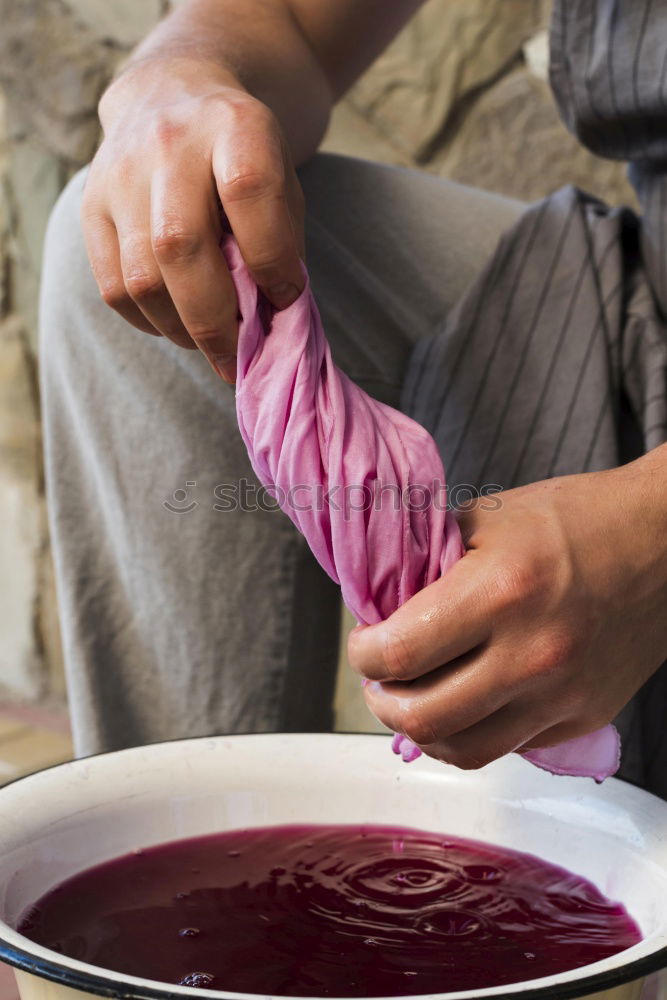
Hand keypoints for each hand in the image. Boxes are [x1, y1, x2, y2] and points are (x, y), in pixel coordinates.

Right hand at [81, 55, 304, 381]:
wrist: (171, 96)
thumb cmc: (241, 156)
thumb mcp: (281, 179)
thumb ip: (282, 240)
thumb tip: (273, 318)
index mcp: (232, 125)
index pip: (248, 190)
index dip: (271, 256)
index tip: (286, 297)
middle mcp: (168, 144)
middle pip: (180, 245)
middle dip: (214, 319)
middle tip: (237, 358)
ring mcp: (120, 175)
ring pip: (141, 278)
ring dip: (181, 328)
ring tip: (211, 342)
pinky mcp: (91, 206)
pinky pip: (114, 288)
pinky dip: (150, 321)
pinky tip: (177, 322)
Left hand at [349, 452, 666, 769]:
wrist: (663, 541)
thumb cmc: (578, 519)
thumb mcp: (489, 518)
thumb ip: (427, 560)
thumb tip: (380, 603)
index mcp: (500, 592)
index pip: (400, 653)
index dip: (363, 655)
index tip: (363, 643)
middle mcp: (532, 654)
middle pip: (422, 718)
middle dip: (380, 701)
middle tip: (378, 678)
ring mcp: (561, 695)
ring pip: (463, 751)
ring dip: (422, 729)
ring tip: (413, 699)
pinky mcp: (583, 717)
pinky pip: (508, 747)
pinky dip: (472, 732)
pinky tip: (465, 702)